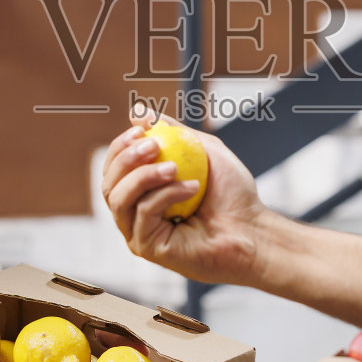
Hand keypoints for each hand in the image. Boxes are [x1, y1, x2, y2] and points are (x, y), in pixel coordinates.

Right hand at [101, 116, 270, 286]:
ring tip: (175, 168)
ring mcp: (139, 233)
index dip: (120, 147)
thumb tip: (138, 113)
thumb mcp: (205, 151)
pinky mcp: (148, 248)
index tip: (140, 130)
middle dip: (126, 158)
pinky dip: (167, 194)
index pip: (114, 170)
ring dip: (143, 175)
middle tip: (153, 145)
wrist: (252, 229)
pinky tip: (192, 188)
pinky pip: (144, 212)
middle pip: (109, 184)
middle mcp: (135, 215)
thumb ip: (173, 132)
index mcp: (142, 194)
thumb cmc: (233, 195)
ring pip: (119, 198)